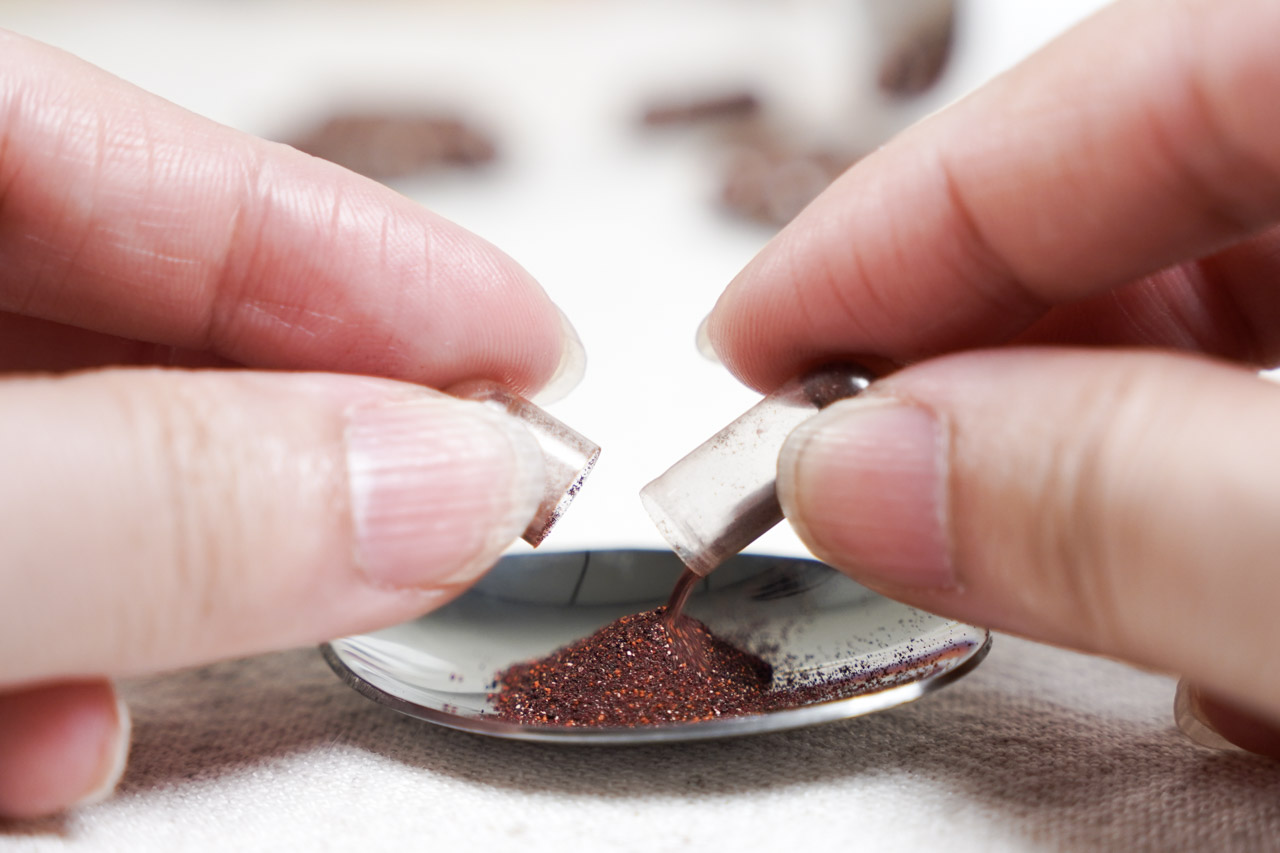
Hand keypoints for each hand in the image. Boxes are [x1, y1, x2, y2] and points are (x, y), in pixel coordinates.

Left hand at [0, 31, 582, 817]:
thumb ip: (156, 503)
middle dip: (307, 417)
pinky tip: (69, 727)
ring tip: (293, 622)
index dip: (349, 250)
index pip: (125, 153)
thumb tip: (439, 487)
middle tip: (470, 488)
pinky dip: (51, 647)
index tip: (523, 350)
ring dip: (186, 561)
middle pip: (114, 304)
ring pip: (58, 453)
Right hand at [707, 0, 1279, 756]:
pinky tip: (1198, 587)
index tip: (754, 340)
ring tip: (1017, 556)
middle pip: (1157, 193)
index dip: (898, 222)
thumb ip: (1130, 504)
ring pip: (1232, 309)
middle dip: (979, 348)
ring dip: (1099, 446)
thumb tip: (868, 477)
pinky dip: (1217, 494)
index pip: (1113, 86)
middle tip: (846, 464)